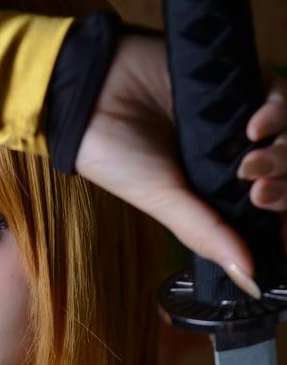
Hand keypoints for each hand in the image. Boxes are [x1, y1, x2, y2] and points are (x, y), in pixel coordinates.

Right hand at [74, 33, 286, 299]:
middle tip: (257, 193)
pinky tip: (254, 126)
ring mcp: (240, 122)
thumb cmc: (120, 158)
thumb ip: (207, 236)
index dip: (282, 220)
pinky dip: (276, 111)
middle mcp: (235, 160)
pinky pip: (278, 94)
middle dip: (282, 187)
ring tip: (249, 161)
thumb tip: (249, 280)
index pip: (271, 211)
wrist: (96, 97)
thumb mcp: (164, 204)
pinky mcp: (239, 83)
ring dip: (282, 153)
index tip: (282, 235)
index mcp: (219, 196)